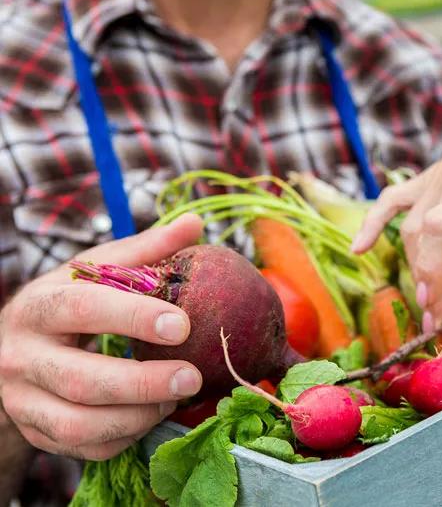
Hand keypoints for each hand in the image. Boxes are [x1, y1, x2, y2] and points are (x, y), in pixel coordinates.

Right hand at [0, 214, 204, 459]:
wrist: (12, 350)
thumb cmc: (68, 304)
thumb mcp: (94, 271)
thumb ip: (144, 251)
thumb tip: (195, 222)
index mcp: (41, 305)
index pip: (83, 308)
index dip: (133, 317)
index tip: (183, 325)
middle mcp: (23, 355)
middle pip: (81, 379)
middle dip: (144, 383)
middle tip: (193, 378)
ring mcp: (24, 400)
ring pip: (79, 424)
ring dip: (137, 416)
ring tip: (175, 398)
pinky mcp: (36, 431)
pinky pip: (83, 447)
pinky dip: (125, 437)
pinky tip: (151, 416)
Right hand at [352, 134, 441, 330]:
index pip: (441, 230)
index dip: (434, 273)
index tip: (438, 309)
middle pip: (421, 232)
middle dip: (426, 280)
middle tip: (437, 318)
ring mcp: (440, 170)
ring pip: (409, 225)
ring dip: (414, 266)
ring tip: (427, 301)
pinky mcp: (432, 174)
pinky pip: (394, 199)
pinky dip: (374, 222)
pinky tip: (360, 248)